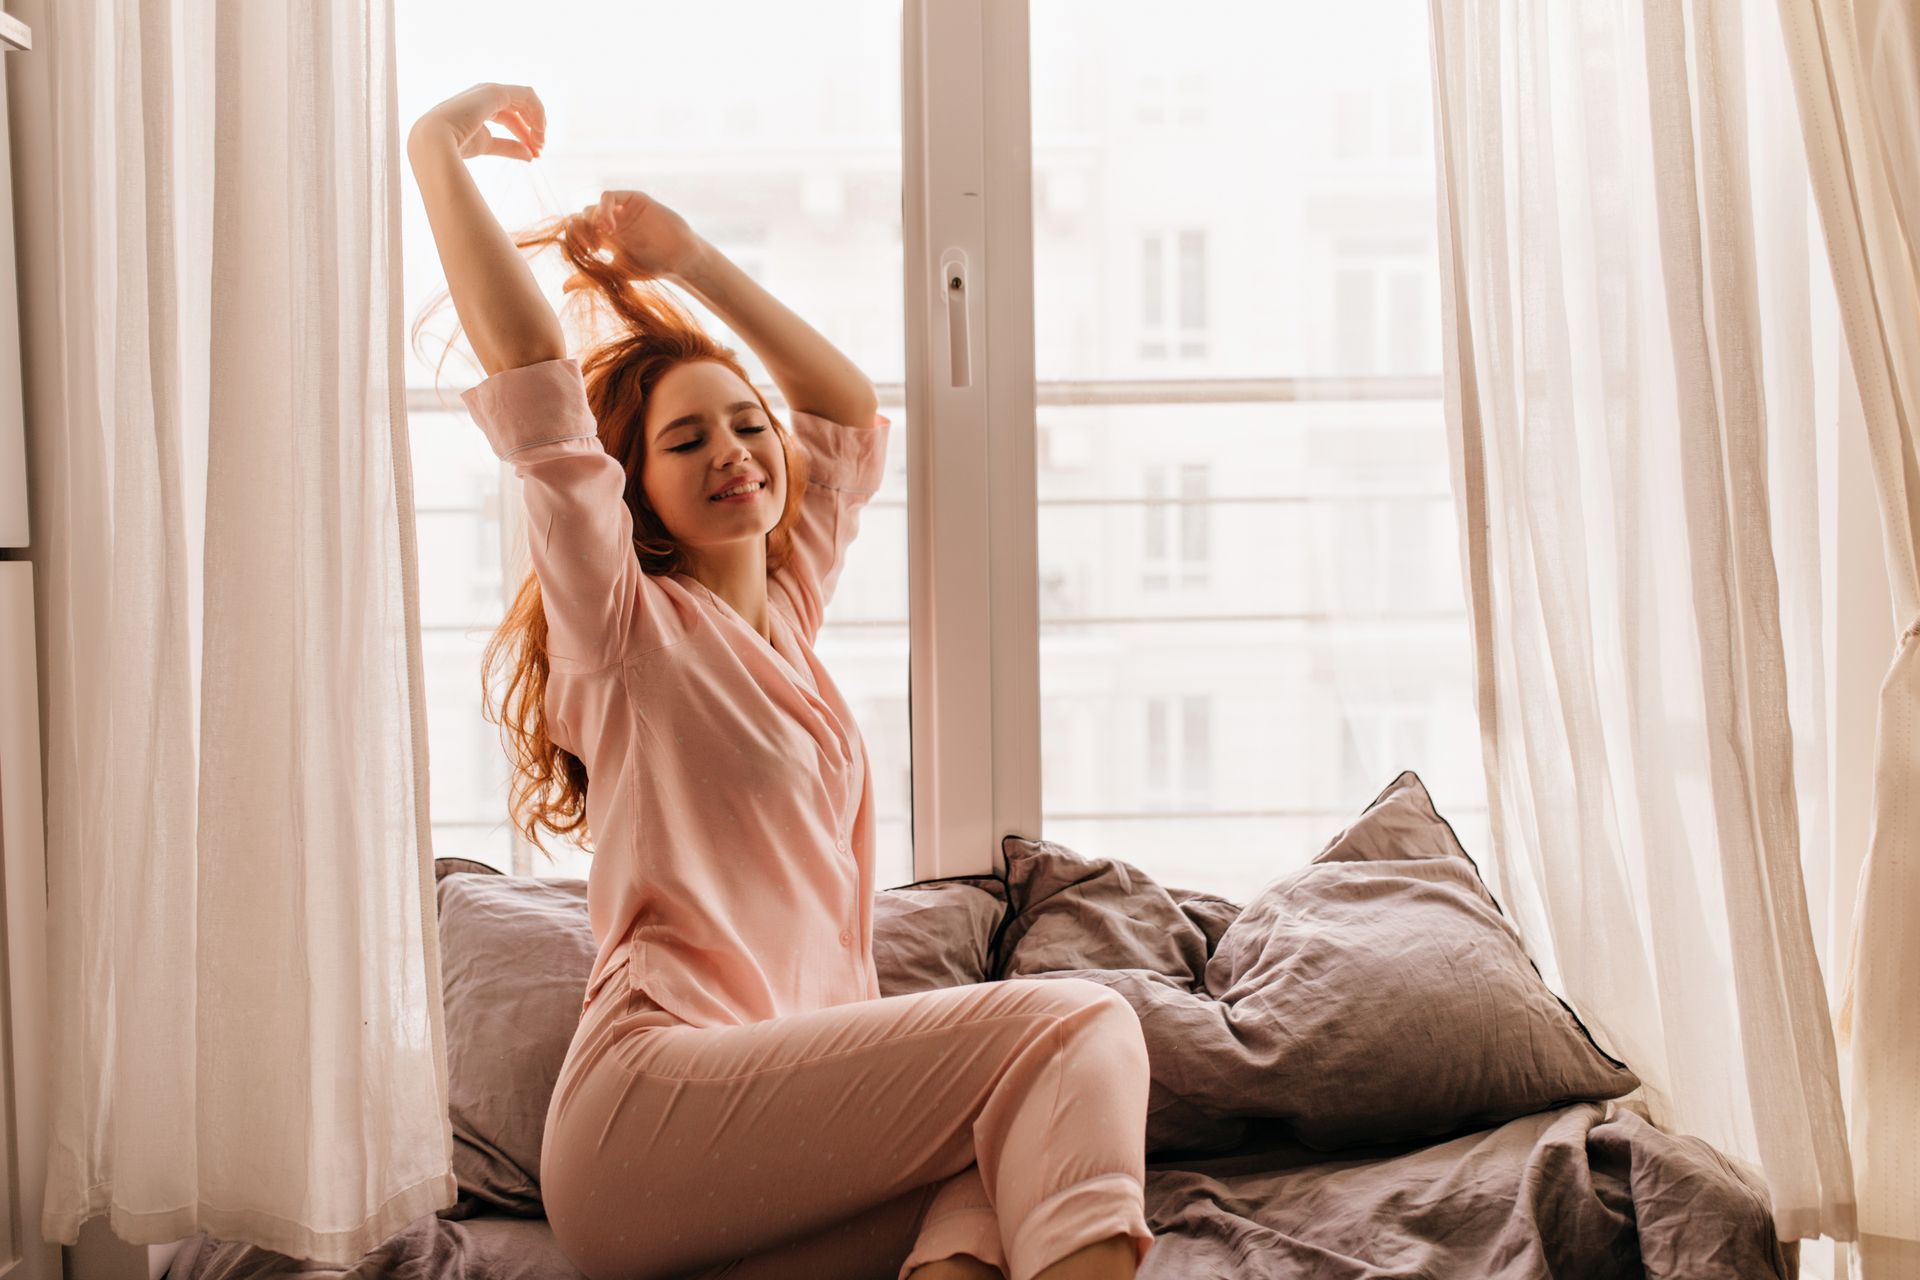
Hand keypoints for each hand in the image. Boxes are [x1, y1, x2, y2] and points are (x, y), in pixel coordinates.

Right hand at [410, 83, 545, 162]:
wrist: (435, 140)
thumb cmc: (453, 146)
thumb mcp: (486, 146)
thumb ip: (508, 147)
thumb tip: (530, 156)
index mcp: (476, 108)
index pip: (508, 118)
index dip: (523, 135)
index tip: (534, 156)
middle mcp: (483, 96)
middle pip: (517, 110)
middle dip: (532, 130)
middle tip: (540, 150)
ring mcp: (489, 91)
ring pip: (524, 101)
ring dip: (537, 122)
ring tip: (541, 144)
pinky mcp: (496, 91)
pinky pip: (527, 96)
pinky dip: (538, 112)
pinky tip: (540, 130)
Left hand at [565, 190, 705, 284]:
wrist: (678, 258)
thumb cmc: (651, 267)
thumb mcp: (616, 273)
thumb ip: (590, 277)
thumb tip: (562, 289)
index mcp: (603, 238)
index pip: (577, 232)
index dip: (573, 241)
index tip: (580, 256)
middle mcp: (609, 221)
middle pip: (580, 218)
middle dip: (580, 232)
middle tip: (590, 249)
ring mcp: (619, 209)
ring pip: (591, 208)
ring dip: (591, 222)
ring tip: (603, 239)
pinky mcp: (632, 199)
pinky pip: (608, 196)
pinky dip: (603, 210)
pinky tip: (609, 228)